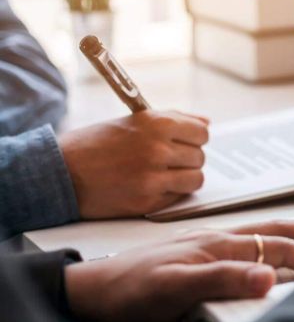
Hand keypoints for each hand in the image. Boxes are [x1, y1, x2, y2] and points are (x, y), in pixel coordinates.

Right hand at [59, 110, 210, 218]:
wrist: (59, 172)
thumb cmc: (96, 143)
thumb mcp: (134, 120)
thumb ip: (175, 119)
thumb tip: (207, 122)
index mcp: (157, 123)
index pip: (202, 133)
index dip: (194, 138)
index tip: (183, 142)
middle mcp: (158, 149)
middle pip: (200, 157)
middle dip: (187, 158)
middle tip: (166, 160)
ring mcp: (153, 178)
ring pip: (196, 179)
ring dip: (184, 177)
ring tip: (163, 174)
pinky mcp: (147, 202)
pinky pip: (178, 197)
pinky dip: (170, 193)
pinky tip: (150, 186)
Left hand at [64, 220, 293, 321]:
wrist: (88, 292)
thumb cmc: (126, 290)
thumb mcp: (172, 287)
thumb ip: (221, 278)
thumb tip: (268, 275)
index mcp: (218, 245)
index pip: (278, 245)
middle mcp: (219, 241)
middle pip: (279, 230)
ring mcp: (210, 248)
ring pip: (267, 235)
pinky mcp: (201, 260)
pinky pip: (249, 246)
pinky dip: (273, 245)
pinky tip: (274, 252)